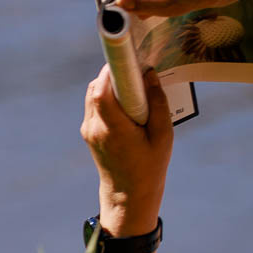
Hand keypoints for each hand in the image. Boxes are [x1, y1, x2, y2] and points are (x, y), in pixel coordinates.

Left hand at [80, 64, 173, 234]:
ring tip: (135, 89)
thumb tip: (150, 74)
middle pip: (96, 88)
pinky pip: (96, 105)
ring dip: (111, 85)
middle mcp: (95, 127)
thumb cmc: (149, 167)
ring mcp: (89, 130)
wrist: (128, 197)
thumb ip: (158, 104)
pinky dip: (109, 97)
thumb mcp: (163, 137)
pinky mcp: (89, 133)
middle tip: (137, 70)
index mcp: (113, 129)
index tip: (125, 55)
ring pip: (94, 94)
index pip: (101, 91)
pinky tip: (128, 104)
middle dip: (115, 74)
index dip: (110, 70)